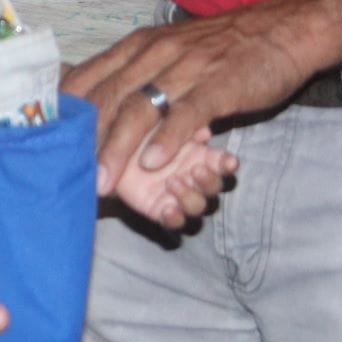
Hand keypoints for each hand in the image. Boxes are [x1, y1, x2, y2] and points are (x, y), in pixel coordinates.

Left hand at [64, 8, 317, 194]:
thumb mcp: (170, 50)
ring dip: (117, 148)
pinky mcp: (219, 85)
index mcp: (140, 46)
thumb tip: (102, 105)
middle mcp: (156, 53)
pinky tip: (154, 164)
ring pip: (141, 108)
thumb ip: (137, 74)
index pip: (90, 78)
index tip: (48, 144)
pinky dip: (167, 140)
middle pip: (109, 98)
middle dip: (87, 141)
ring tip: (103, 181)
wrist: (282, 29)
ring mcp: (187, 68)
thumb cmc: (223, 47)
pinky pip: (187, 114)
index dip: (67, 113)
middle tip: (70, 175)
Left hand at [107, 128, 237, 228]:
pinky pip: (174, 221)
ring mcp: (177, 194)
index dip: (229, 164)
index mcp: (198, 154)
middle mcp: (192, 176)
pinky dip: (175, 217)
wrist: (111, 146)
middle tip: (196, 170)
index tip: (230, 162)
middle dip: (210, 181)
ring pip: (198, 206)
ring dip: (191, 198)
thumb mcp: (159, 120)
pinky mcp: (159, 208)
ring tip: (173, 183)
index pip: (222, 162)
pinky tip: (168, 209)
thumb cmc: (140, 129)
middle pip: (214, 187)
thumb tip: (206, 133)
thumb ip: (181, 126)